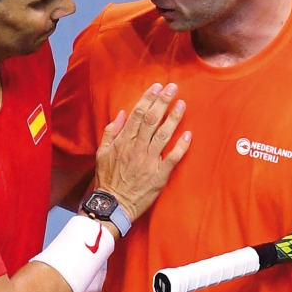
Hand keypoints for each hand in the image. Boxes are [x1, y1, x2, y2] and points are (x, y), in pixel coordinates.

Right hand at [94, 83, 190, 220]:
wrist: (113, 204)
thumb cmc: (107, 178)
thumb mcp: (102, 152)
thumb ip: (111, 131)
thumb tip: (121, 113)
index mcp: (124, 141)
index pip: (138, 114)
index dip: (148, 99)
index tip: (157, 87)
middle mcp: (137, 147)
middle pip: (152, 120)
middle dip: (163, 102)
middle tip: (173, 88)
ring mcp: (149, 161)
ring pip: (164, 135)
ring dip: (174, 118)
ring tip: (182, 104)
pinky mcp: (159, 175)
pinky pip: (173, 158)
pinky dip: (181, 146)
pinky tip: (189, 134)